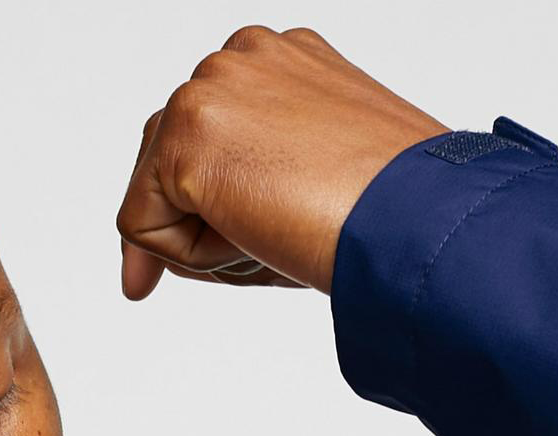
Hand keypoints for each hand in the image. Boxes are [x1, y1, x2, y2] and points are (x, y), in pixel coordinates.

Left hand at [115, 25, 446, 299]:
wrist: (415, 217)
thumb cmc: (389, 215)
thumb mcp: (318, 181)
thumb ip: (254, 182)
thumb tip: (168, 248)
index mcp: (283, 60)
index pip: (209, 135)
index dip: (212, 202)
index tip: (263, 229)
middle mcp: (241, 57)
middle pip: (166, 160)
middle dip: (203, 223)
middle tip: (280, 240)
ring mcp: (209, 87)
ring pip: (157, 197)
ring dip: (208, 242)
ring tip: (283, 234)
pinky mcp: (184, 132)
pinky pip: (143, 226)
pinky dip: (191, 256)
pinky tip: (258, 236)